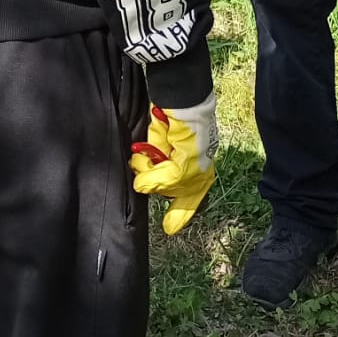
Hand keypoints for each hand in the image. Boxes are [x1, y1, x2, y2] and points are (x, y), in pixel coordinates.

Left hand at [129, 95, 218, 234]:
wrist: (187, 108)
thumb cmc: (194, 143)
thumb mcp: (181, 172)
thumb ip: (160, 184)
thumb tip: (139, 186)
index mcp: (198, 179)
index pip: (187, 204)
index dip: (179, 216)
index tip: (169, 229)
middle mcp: (183, 171)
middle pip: (162, 189)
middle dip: (155, 183)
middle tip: (156, 175)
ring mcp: (168, 157)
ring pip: (148, 173)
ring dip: (145, 167)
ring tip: (148, 159)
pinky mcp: (154, 144)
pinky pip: (141, 157)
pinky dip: (140, 156)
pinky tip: (141, 152)